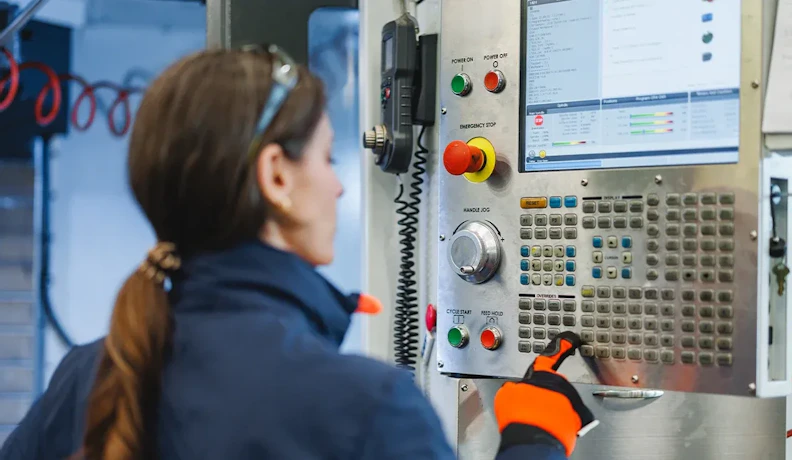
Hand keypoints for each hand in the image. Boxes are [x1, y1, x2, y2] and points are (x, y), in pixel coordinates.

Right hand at [494, 331, 597, 456]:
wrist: (532, 441)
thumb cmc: (519, 419)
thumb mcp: (505, 395)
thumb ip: (514, 386)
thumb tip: (514, 389)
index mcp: (542, 376)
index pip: (551, 356)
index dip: (561, 346)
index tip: (571, 339)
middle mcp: (560, 386)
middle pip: (554, 385)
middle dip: (545, 394)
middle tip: (533, 407)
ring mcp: (571, 402)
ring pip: (562, 402)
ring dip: (553, 409)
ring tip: (538, 421)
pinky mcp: (579, 418)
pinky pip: (570, 417)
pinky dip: (561, 422)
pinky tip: (550, 428)